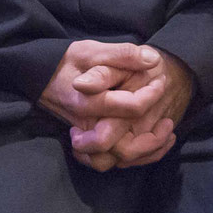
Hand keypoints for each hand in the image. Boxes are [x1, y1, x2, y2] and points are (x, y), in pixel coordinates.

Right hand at [37, 41, 181, 171]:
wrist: (44, 77)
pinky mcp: (89, 143)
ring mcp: (87, 138)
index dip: (151, 95)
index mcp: (88, 102)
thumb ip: (121, 55)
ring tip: (165, 134)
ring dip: (146, 153)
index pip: (129, 107)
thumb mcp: (92, 50)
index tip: (160, 80)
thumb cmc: (70, 62)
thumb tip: (151, 60)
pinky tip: (154, 142)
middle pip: (123, 148)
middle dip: (152, 139)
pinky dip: (136, 158)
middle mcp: (87, 126)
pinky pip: (111, 162)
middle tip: (168, 121)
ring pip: (117, 161)